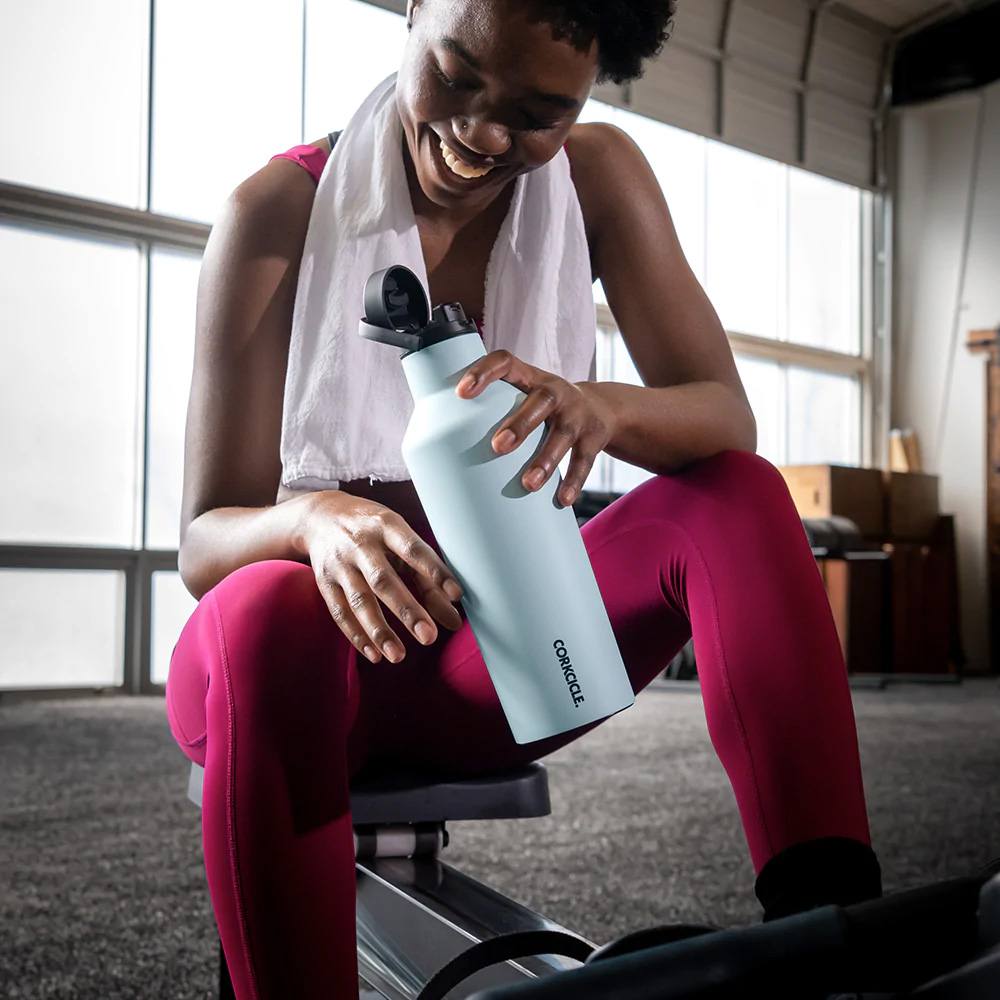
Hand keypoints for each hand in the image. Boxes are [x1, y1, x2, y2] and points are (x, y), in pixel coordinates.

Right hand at [301, 492, 464, 663]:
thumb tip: (453, 618)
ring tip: (399, 656)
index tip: (457, 594)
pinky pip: (340, 612)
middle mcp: (360, 544)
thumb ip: (427, 578)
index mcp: (386, 526)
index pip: (414, 549)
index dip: (435, 571)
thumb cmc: (374, 530)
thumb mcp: (400, 540)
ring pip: (359, 600)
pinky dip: (357, 636)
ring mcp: (340, 563)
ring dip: (379, 631)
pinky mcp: (324, 582)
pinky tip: (375, 654)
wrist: (321, 516)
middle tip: (429, 637)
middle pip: (384, 580)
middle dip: (407, 610)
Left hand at [456, 349, 618, 506]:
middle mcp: (555, 392)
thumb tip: (440, 452)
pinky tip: (562, 499)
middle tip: (498, 447)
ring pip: (563, 435)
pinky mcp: (594, 438)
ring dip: (546, 460)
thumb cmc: (544, 409)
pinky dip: (573, 481)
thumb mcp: (523, 397)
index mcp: (530, 377)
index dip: (484, 372)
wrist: (601, 410)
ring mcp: (577, 414)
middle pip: (540, 402)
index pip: (505, 362)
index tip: (462, 392)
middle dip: (520, 424)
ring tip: (528, 484)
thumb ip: (492, 412)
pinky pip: (584, 461)